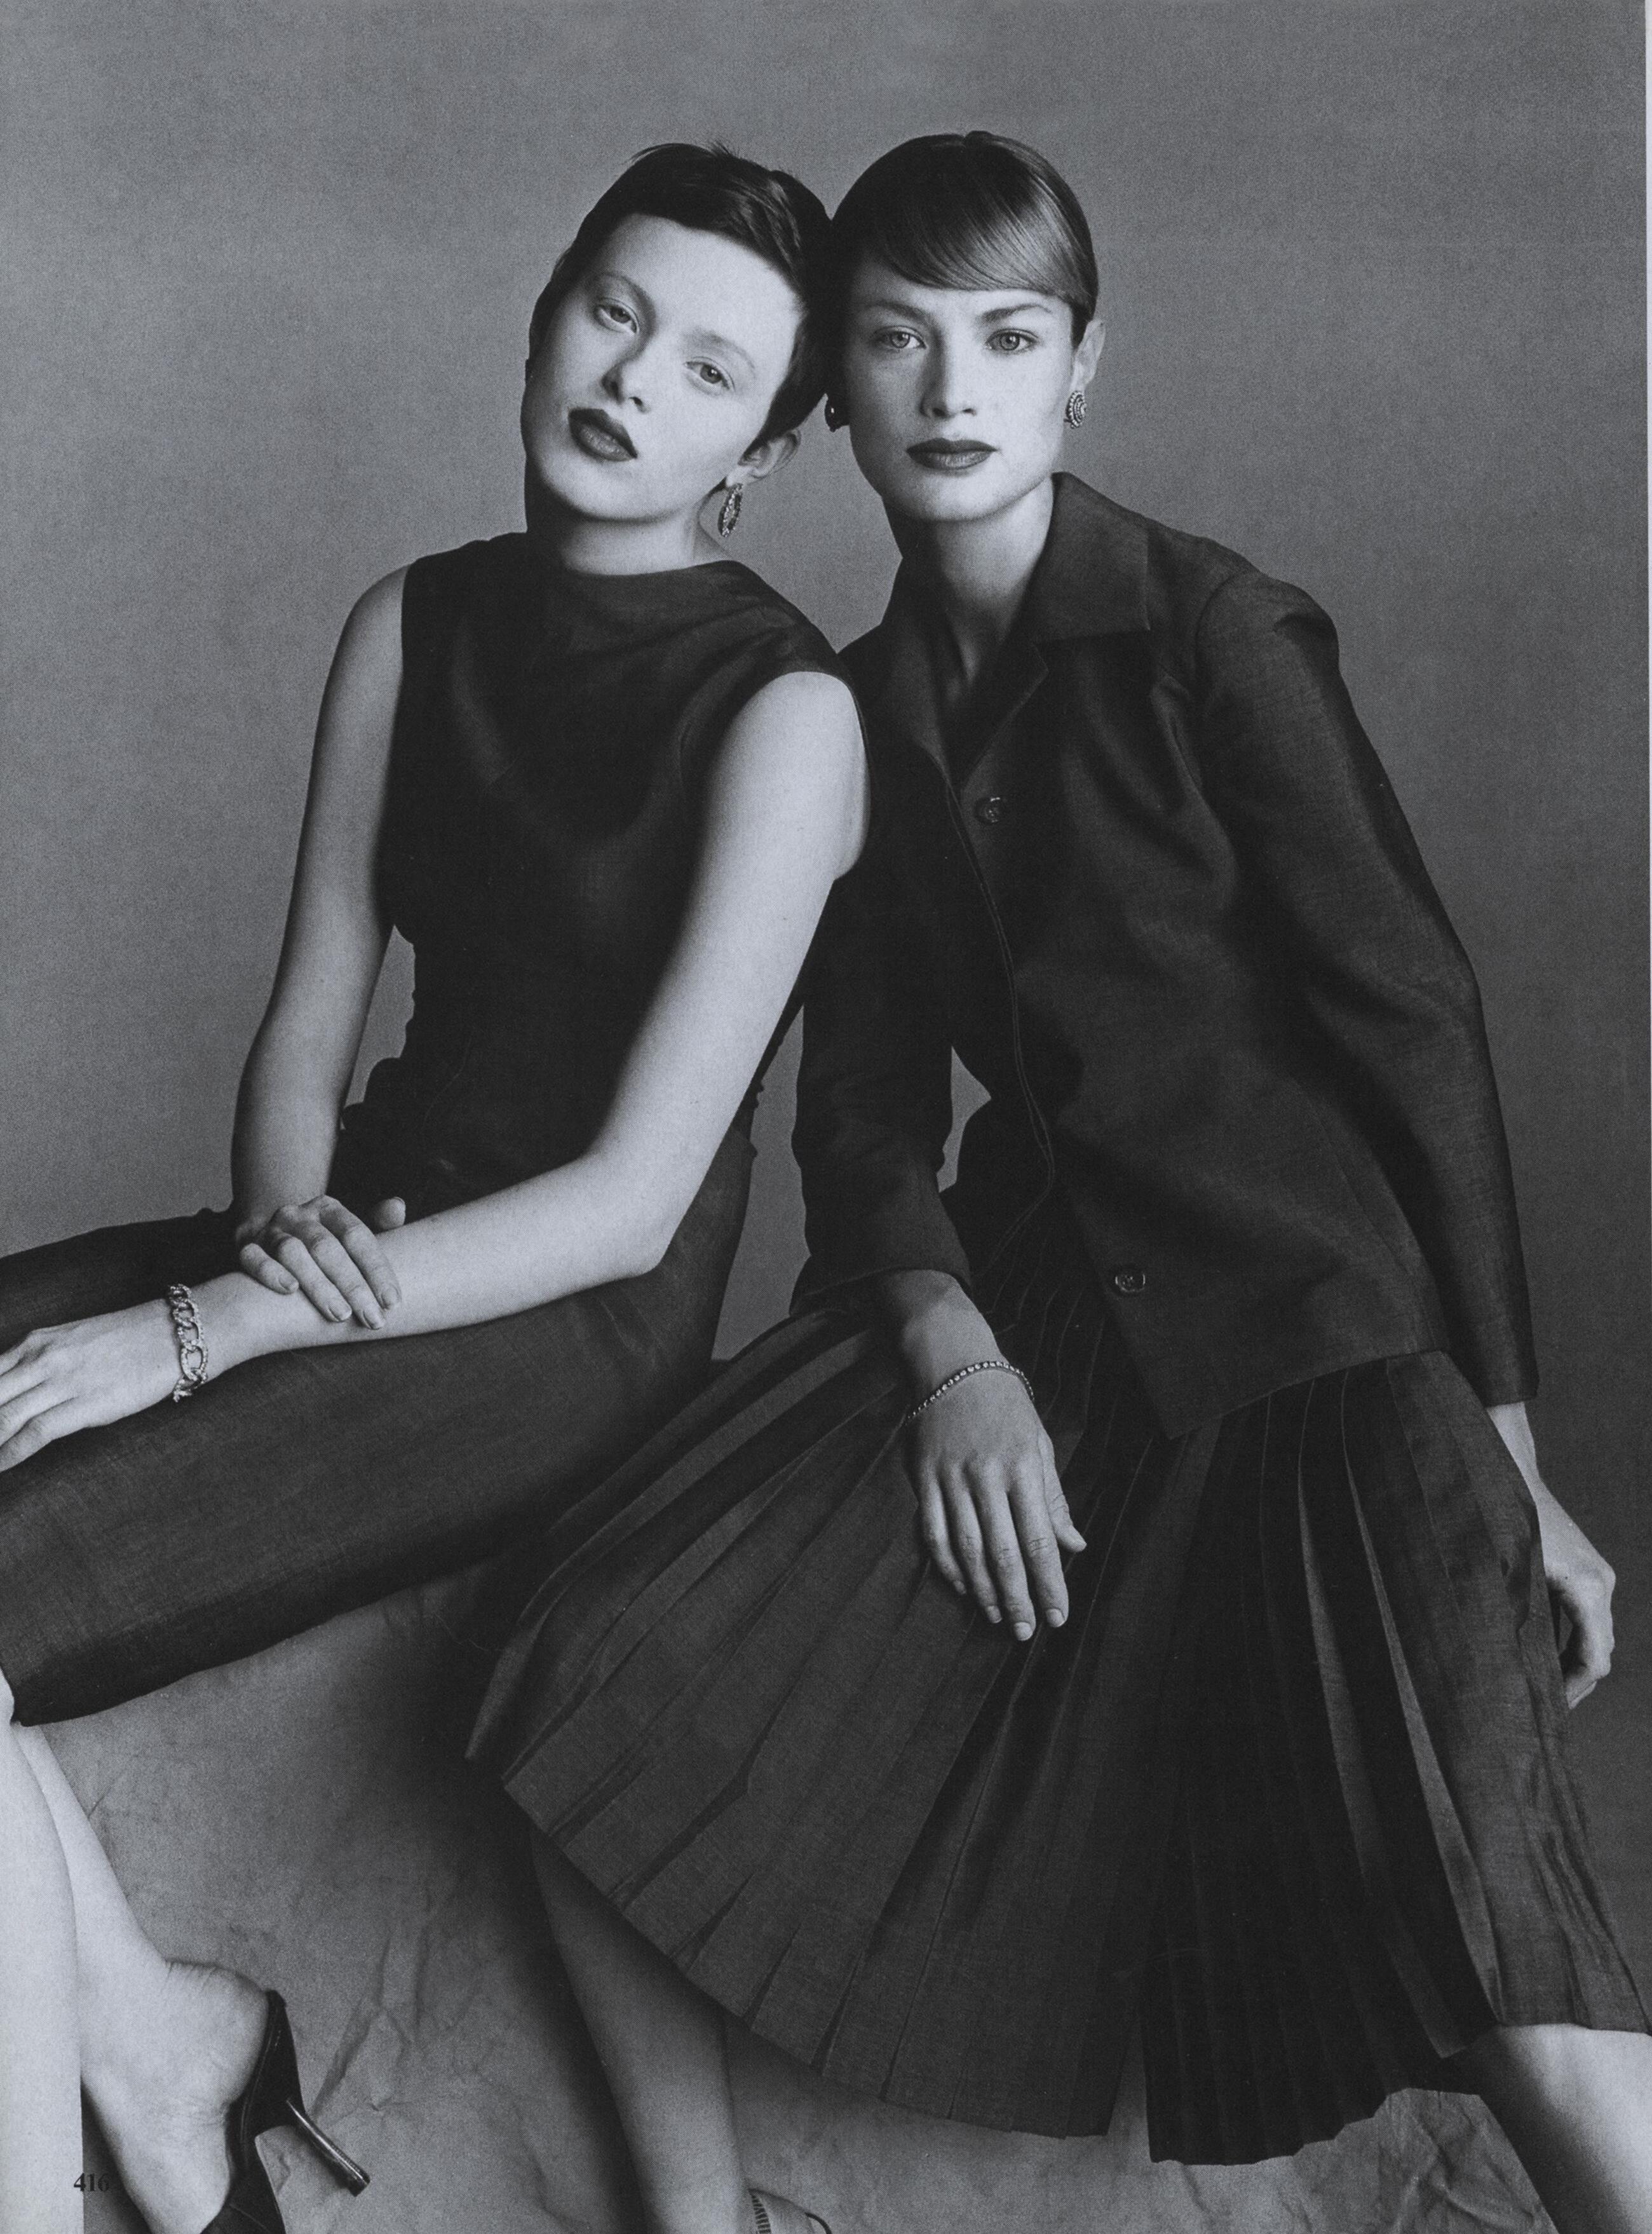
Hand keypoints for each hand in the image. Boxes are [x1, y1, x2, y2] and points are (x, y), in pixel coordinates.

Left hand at [0, 1301, 180, 1470]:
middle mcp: (41, 1359)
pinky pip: (35, 1432)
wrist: (173, 1334)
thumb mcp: (73, 1341)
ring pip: (3, 1416)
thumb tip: (18, 1392)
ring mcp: (62, 1380)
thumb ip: (41, 1362)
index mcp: (36, 1343)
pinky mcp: (84, 1403)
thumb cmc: (129, 1340)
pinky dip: (11, 1454)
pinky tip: (2, 1467)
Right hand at [234, 1194, 404, 1326]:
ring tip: (341, 1315)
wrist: (271, 1235)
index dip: (377, 1269)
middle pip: (327, 1248)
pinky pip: (253, 1258)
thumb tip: (397, 1207)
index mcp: (329, 1209)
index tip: (392, 1302)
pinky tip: (290, 1291)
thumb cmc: (325, 1242)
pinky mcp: (246, 1247)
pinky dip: (270, 1272)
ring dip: (318, 1285)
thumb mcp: (351, 1232)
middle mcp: (299, 1216)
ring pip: (293, 1254)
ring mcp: (271, 1231)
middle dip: (353, 1286)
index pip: (356, 1235)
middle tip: (373, 1318)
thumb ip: (378, 1224)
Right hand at [907, 1370, 1085, 1640]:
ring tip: (998, 1617)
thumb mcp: (1039, 1444)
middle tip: (1027, 1631)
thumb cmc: (1005, 1406)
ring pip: (967, 1548)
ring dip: (983, 1589)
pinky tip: (963, 1586)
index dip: (1049, 1582)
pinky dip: (948, 1565)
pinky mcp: (924, 1478)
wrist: (953, 1364)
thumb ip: (1054, 1499)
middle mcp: (986, 1476)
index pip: (1039, 1538)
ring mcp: (951, 1478)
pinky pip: (934, 1532)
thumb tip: (1074, 1546)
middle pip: (1003, 1551)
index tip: (1058, 1614)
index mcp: (1021, 1467)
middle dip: (1018, 1597)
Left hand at [1489, 1402, 1615, 1706]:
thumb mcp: (1504, 1573)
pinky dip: (1566, 1644)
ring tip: (1541, 1693)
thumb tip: (1511, 1666)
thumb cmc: (1501, 1520)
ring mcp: (1595, 1577)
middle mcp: (1599, 1583)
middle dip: (1572, 1685)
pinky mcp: (1583, 1573)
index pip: (1595, 1658)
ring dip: (1569, 1666)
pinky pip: (1582, 1620)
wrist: (1506, 1471)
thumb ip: (1514, 1619)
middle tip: (1542, 1712)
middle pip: (1598, 1652)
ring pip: (1592, 1637)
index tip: (1548, 1711)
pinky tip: (1542, 1662)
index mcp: (1587, 1587)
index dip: (1573, 1691)